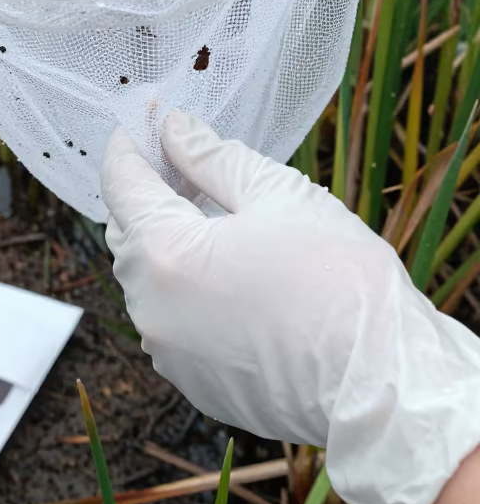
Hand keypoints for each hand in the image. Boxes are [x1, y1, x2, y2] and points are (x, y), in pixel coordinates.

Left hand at [101, 111, 479, 503]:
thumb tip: (173, 130)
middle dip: (149, 193)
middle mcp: (152, 310)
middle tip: (187, 161)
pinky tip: (231, 272)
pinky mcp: (195, 384)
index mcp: (165, 255)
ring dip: (169, 243)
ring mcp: (170, 355)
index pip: (121, 184)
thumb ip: (211, 157)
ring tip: (214, 213)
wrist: (383, 382)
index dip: (132, 145)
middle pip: (128, 234)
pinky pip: (174, 323)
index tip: (149, 120)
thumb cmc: (338, 279)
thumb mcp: (276, 193)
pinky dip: (188, 291)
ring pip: (149, 282)